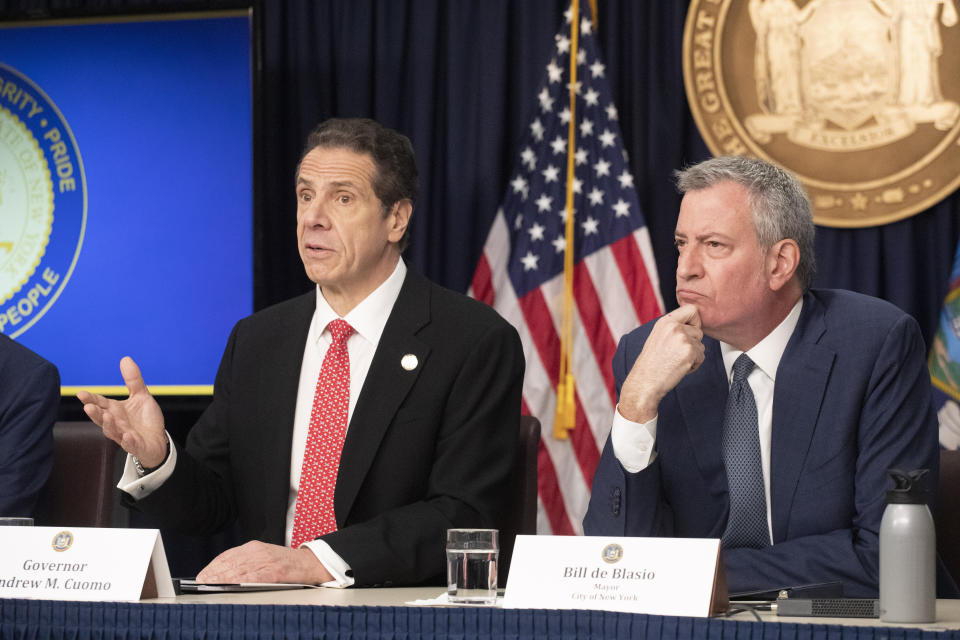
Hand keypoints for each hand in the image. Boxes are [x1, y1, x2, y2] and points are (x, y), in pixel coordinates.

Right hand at [76, 356, 167, 466]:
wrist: (157, 441)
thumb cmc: (145, 419)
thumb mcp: (141, 396)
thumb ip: (133, 380)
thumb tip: (125, 358)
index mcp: (115, 411)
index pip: (100, 404)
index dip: (91, 399)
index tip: (81, 394)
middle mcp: (117, 424)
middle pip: (102, 418)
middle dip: (95, 413)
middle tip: (88, 406)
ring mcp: (125, 436)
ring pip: (113, 432)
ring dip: (109, 425)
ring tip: (107, 417)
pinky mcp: (137, 446)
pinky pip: (131, 444)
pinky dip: (128, 441)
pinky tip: (127, 436)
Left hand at [196, 541, 334, 584]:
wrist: (311, 564)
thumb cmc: (287, 564)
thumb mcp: (265, 557)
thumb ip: (247, 563)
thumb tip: (225, 574)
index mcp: (254, 547)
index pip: (228, 555)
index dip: (213, 566)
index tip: (202, 575)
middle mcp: (258, 551)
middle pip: (230, 562)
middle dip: (213, 573)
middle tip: (201, 581)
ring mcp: (266, 561)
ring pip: (239, 569)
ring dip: (222, 578)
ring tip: (210, 584)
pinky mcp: (275, 571)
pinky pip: (254, 576)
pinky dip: (241, 581)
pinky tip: (231, 585)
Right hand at [618, 305, 704, 422]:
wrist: (645, 382)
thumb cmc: (650, 364)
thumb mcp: (658, 337)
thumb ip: (673, 329)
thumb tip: (692, 326)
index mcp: (665, 321)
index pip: (692, 310)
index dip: (694, 321)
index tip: (689, 331)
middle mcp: (674, 327)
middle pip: (699, 331)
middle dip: (693, 343)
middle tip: (677, 353)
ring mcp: (683, 339)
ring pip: (701, 345)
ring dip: (693, 355)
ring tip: (676, 361)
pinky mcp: (690, 352)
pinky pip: (701, 357)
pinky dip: (694, 365)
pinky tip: (679, 368)